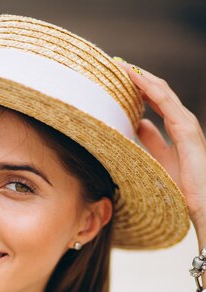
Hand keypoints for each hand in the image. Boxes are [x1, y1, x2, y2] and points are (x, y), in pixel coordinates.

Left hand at [116, 60, 205, 241]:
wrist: (204, 204)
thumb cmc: (184, 189)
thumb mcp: (160, 161)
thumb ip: (152, 142)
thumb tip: (138, 125)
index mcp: (177, 130)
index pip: (157, 101)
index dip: (139, 89)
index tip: (118, 79)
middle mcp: (183, 122)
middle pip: (159, 92)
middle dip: (138, 78)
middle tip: (115, 66)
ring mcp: (186, 124)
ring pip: (162, 91)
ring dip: (141, 77)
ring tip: (120, 66)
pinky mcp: (186, 130)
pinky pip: (166, 102)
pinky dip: (150, 87)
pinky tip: (134, 78)